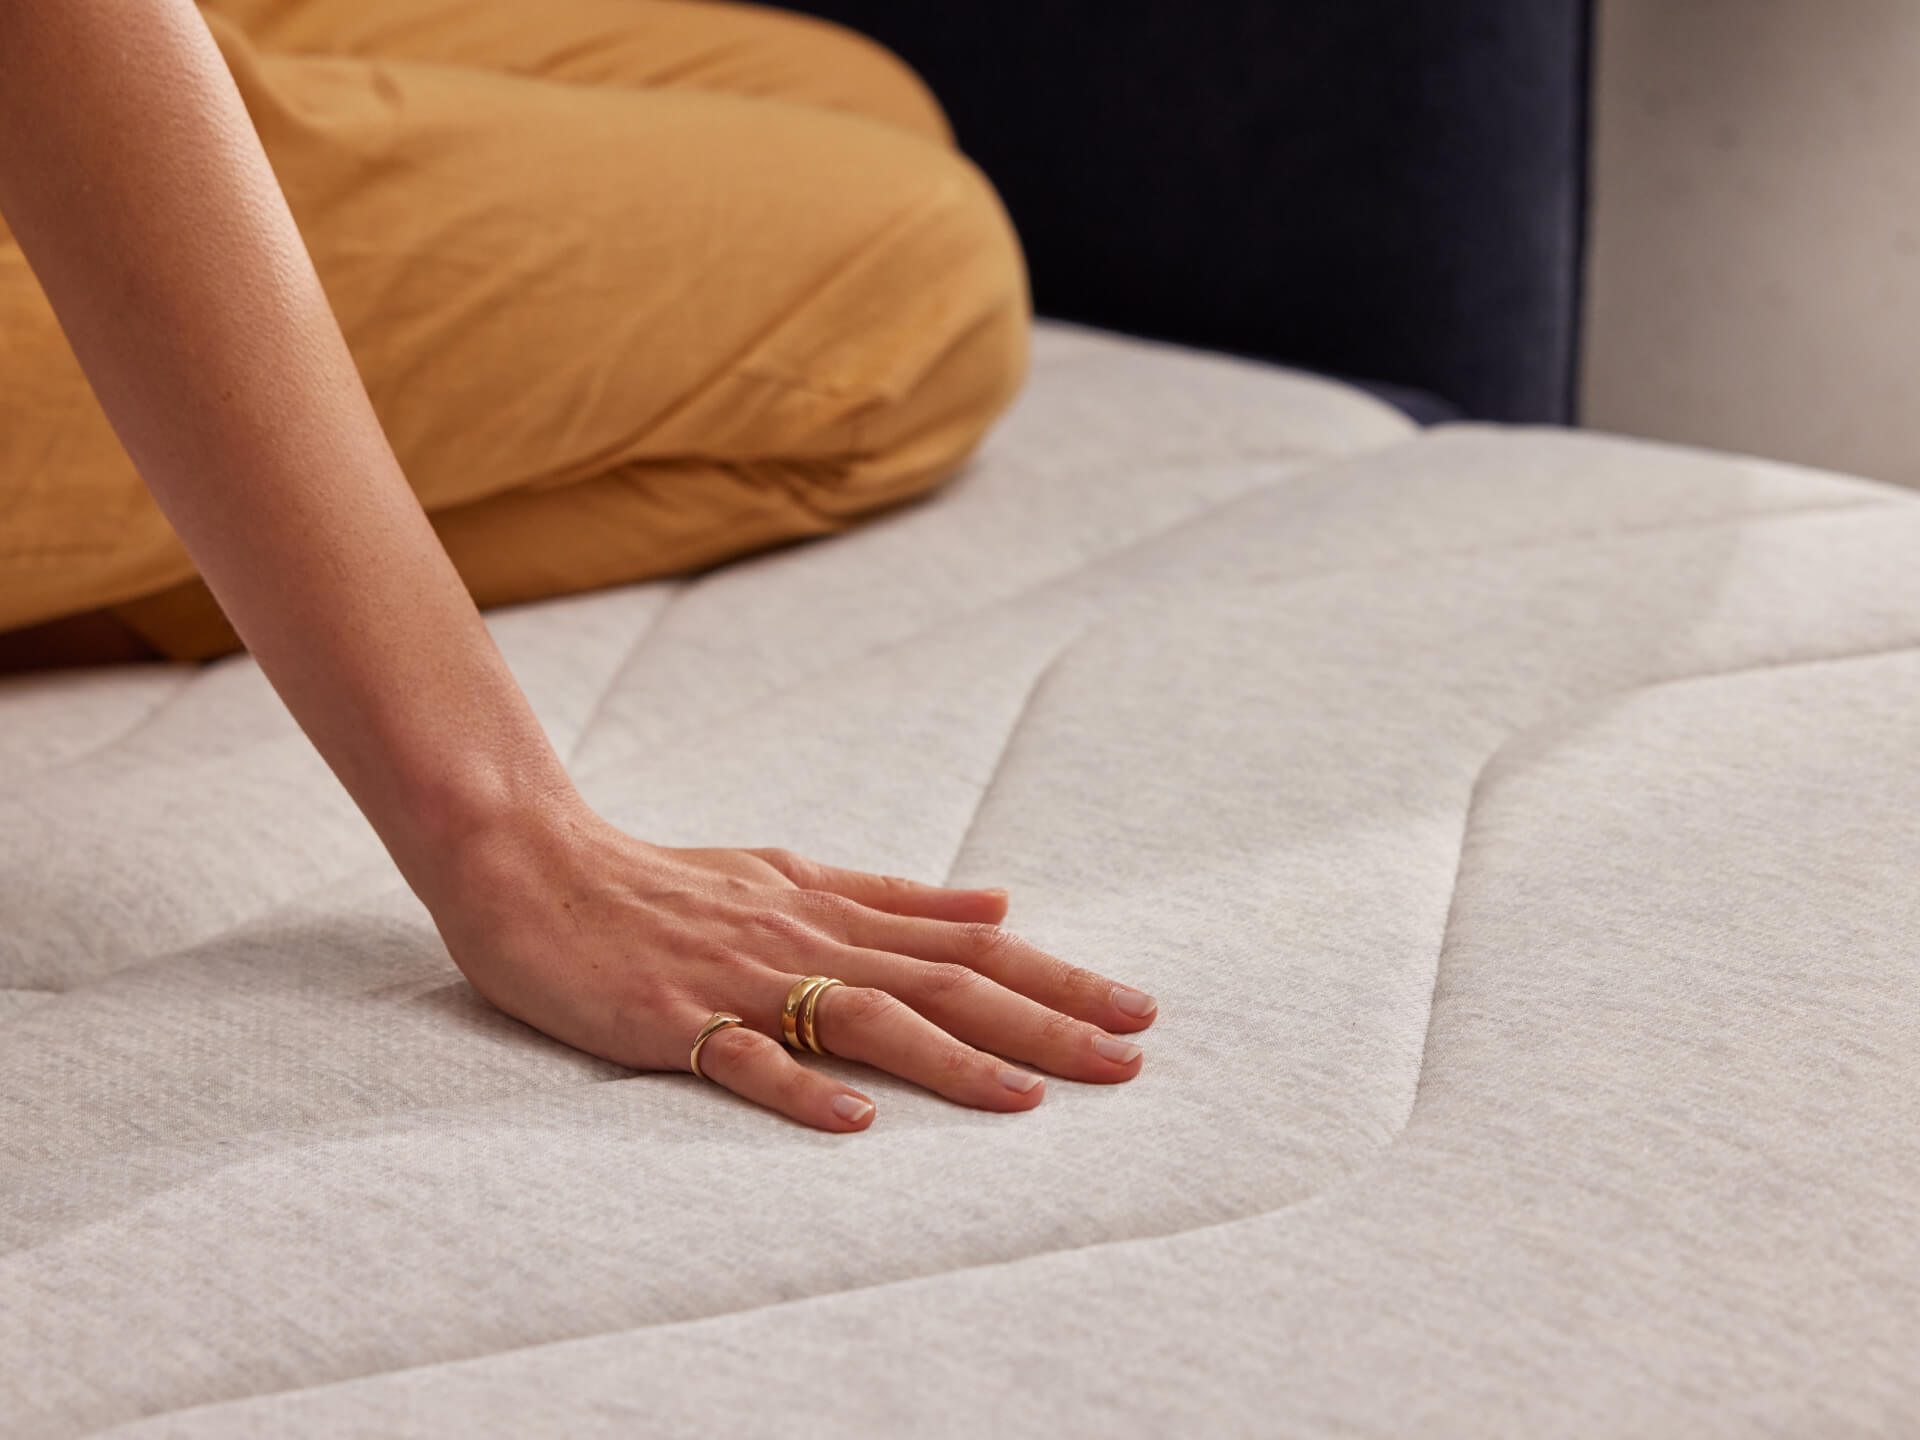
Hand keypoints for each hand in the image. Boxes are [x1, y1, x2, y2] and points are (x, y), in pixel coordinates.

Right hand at [426, 802, 1158, 1131]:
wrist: (533, 864)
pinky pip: (743, 1060)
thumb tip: (1000, 904)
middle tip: (1129, 1057)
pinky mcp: (672, 1019)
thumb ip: (894, 896)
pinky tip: (857, 1123)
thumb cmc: (668, 879)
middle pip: (943, 982)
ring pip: (865, 1018)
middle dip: (1043, 1020)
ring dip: (953, 1060)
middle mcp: (804, 937)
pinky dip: (802, 1089)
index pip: (968, 946)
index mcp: (835, 906)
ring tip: (1031, 1097)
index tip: (1134, 1008)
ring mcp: (740, 980)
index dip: (1056, 977)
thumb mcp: (793, 872)